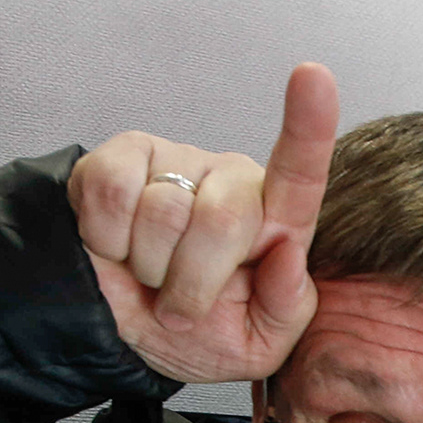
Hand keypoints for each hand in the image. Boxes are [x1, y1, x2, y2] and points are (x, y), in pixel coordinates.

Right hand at [69, 63, 338, 383]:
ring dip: (148, 268)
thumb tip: (289, 255)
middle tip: (180, 305)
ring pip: (162, 212)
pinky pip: (111, 192)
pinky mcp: (117, 159)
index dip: (308, 126)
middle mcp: (228, 181)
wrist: (124, 340)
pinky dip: (107, 240)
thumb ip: (286, 309)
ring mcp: (174, 163)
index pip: (299, 172)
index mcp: (274, 221)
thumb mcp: (256, 345)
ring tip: (149, 274)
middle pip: (222, 218)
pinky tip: (116, 248)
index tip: (315, 77)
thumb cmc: (199, 334)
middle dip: (193, 284)